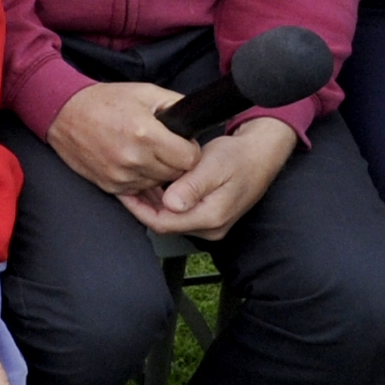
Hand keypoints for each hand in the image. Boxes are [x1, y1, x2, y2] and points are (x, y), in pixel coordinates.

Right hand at [43, 79, 200, 200]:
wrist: (63, 113)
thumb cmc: (104, 100)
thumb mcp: (145, 92)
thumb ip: (175, 104)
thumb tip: (196, 118)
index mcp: (146, 134)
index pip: (189, 159)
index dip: (190, 150)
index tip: (181, 143)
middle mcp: (133, 158)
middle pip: (176, 175)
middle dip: (175, 162)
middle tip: (164, 147)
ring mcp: (120, 175)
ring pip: (158, 184)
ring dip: (158, 172)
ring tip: (146, 153)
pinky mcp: (110, 185)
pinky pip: (139, 189)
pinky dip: (140, 178)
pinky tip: (131, 161)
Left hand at [128, 113, 296, 240]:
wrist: (260, 156)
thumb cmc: (237, 157)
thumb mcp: (213, 165)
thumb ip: (191, 186)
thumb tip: (170, 203)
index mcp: (211, 217)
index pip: (163, 223)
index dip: (138, 209)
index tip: (123, 192)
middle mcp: (211, 228)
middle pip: (165, 224)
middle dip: (142, 206)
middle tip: (125, 185)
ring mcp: (212, 226)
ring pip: (171, 220)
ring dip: (152, 204)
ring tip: (136, 183)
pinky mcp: (210, 218)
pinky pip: (180, 215)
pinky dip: (164, 202)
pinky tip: (155, 186)